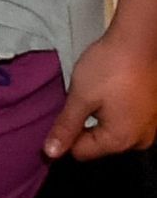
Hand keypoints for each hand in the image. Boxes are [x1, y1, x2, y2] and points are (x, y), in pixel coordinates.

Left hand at [46, 29, 156, 158]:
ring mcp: (148, 128)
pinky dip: (110, 111)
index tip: (55, 115)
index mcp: (121, 141)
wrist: (138, 43)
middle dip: (82, 126)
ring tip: (89, 94)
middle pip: (98, 143)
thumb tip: (51, 154)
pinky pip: (123, 121)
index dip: (64, 136)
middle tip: (74, 100)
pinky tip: (104, 93)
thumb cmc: (108, 70)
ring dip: (96, 117)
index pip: (82, 152)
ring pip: (110, 131)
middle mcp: (139, 141)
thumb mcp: (81, 96)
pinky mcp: (149, 114)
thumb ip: (66, 126)